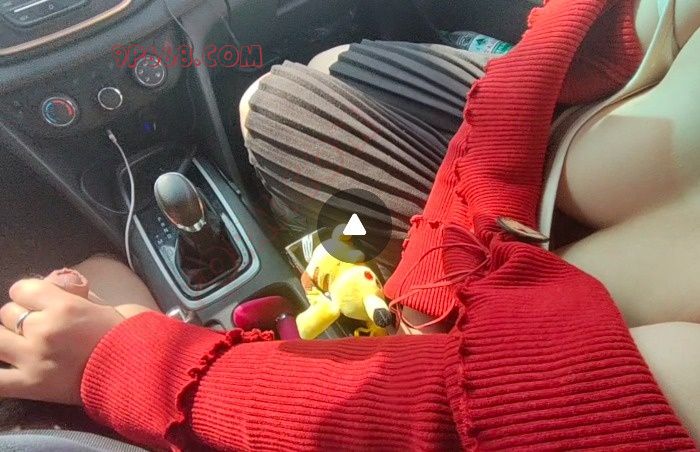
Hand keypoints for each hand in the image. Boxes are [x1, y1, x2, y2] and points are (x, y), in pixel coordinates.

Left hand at [0, 278, 132, 404]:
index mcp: (63, 306)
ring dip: (7, 341)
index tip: (37, 303)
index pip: (21, 289)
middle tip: (38, 328)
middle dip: (21, 319)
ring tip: (21, 346)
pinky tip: (6, 369)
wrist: (135, 371)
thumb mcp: (99, 304)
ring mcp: (33, 358)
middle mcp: (44, 329)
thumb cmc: (122, 335)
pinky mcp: (30, 386)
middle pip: (7, 313)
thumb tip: (52, 285)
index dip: (28, 295)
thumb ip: (72, 294)